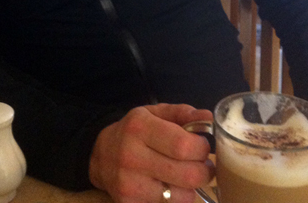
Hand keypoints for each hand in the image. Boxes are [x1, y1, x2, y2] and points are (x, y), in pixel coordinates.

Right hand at [90, 104, 213, 202]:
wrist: (99, 155)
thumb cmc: (135, 131)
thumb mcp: (155, 113)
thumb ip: (184, 113)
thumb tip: (208, 119)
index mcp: (140, 128)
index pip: (184, 146)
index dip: (202, 149)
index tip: (203, 147)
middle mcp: (132, 157)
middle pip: (188, 175)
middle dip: (205, 171)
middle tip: (203, 165)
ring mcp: (129, 184)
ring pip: (182, 196)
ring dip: (192, 187)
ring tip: (186, 175)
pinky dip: (177, 198)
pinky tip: (170, 186)